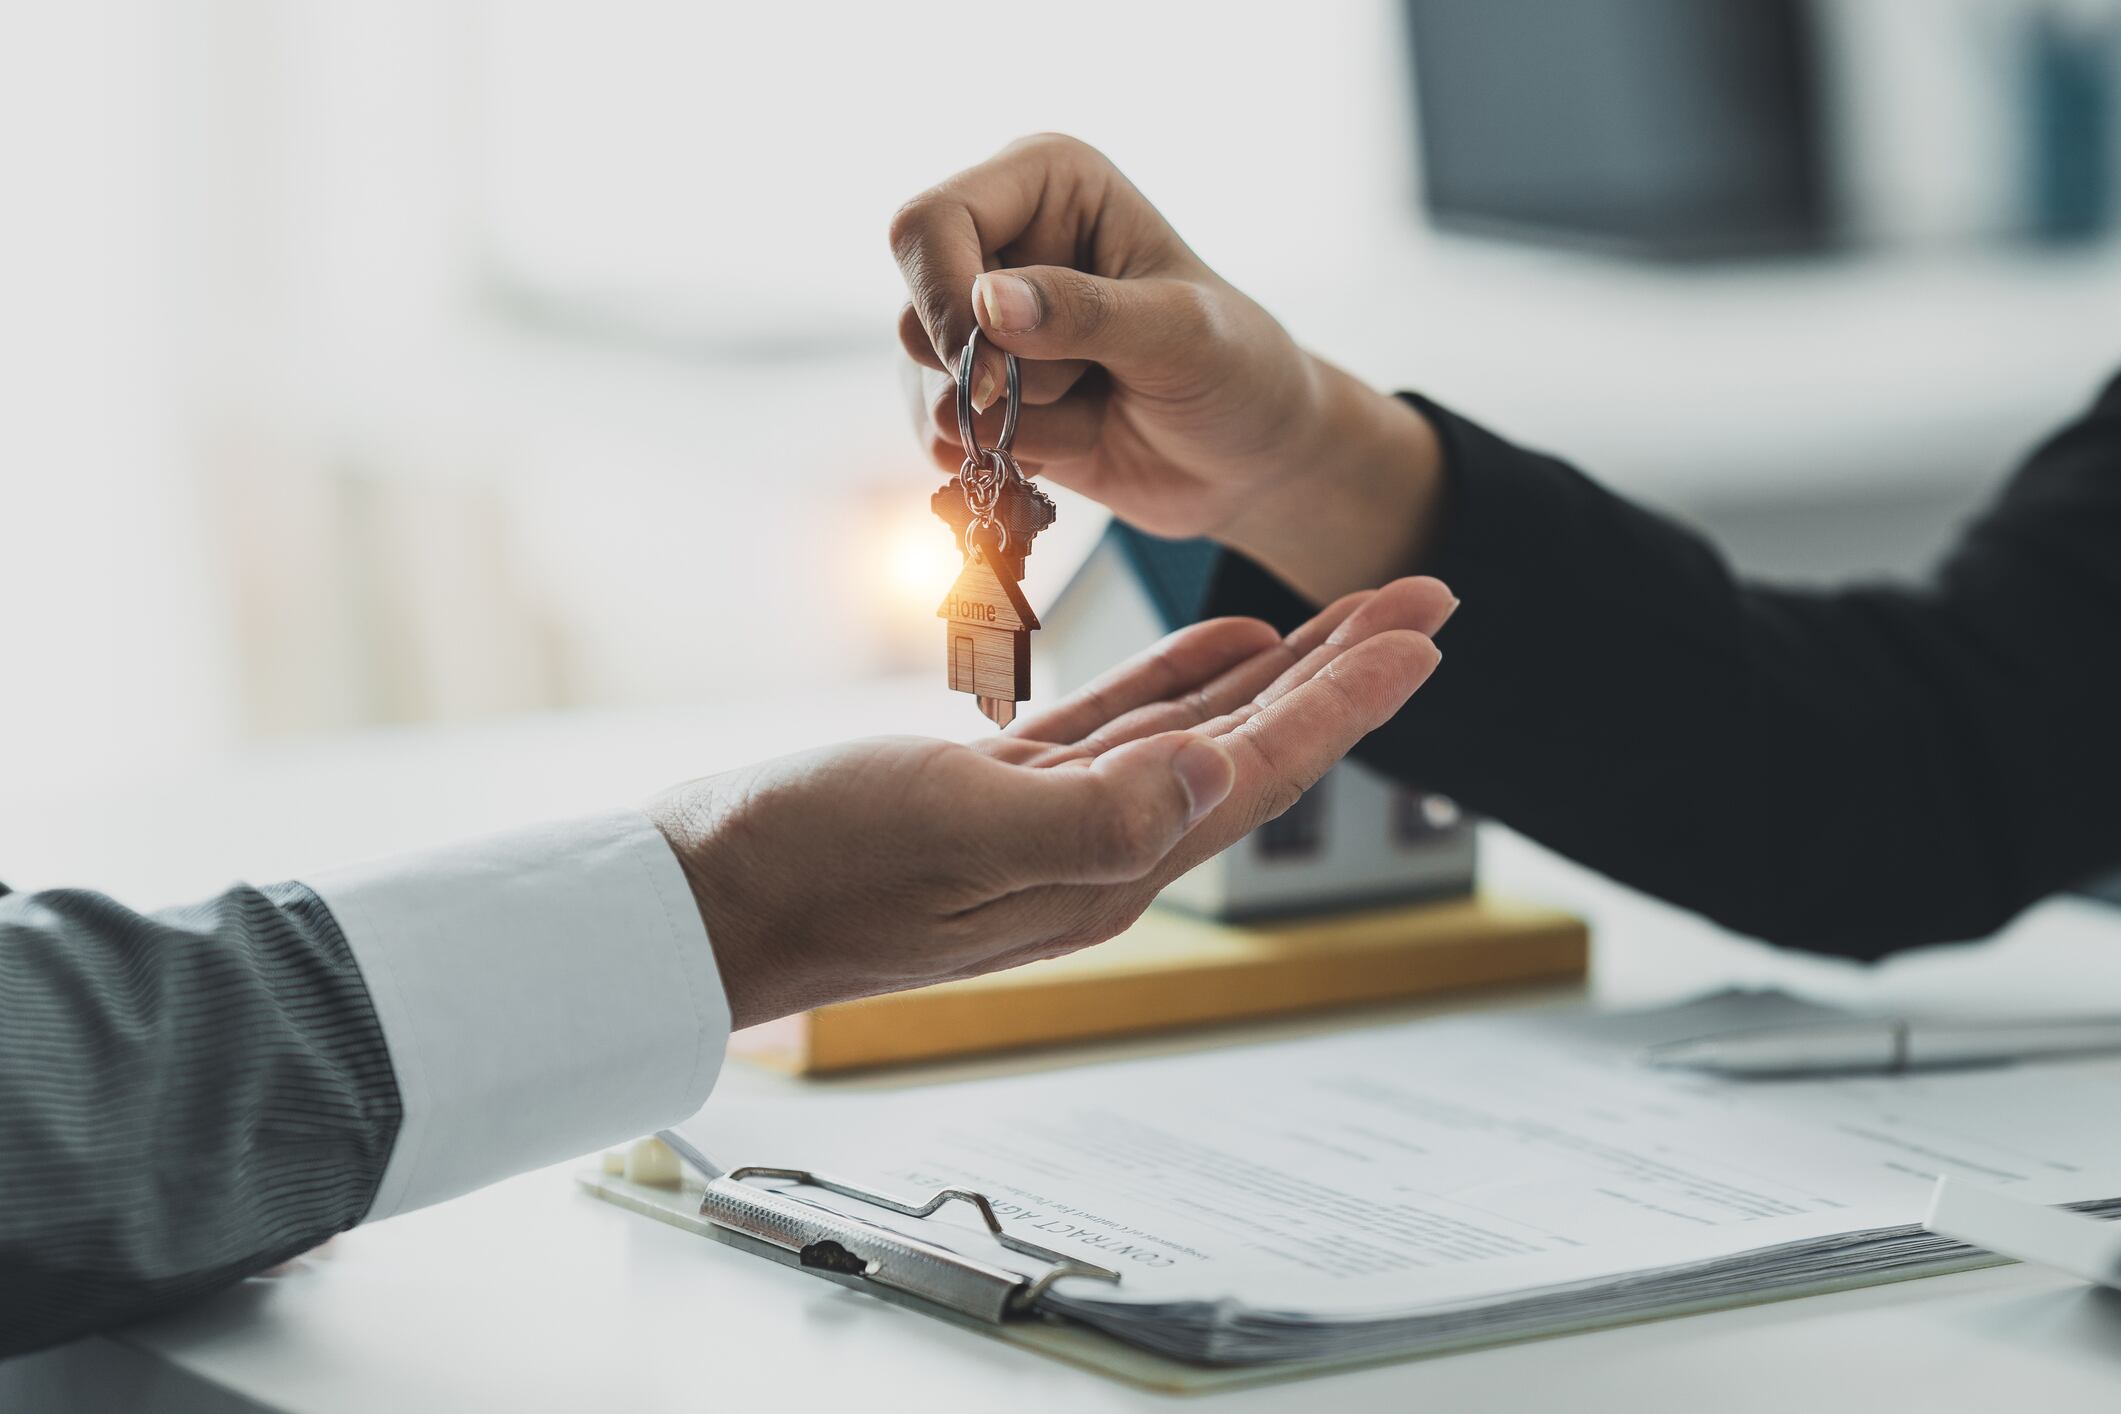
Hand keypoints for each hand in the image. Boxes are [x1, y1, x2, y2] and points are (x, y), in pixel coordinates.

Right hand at [649, 577, 1453, 1027]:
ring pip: (1200, 730)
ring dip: (1282, 670)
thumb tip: (1213, 781)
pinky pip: (1121, 726)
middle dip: (1346, 672)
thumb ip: (1089, 818)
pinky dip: (1180, 679)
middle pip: (1256, 747)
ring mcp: (1052, 820)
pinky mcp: (1001, 791)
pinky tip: (1223, 643)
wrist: (708, 899)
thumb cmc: (812, 870)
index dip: (1348, 700)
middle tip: (1427, 598)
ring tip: (1353, 615)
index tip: (1424, 635)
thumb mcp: (955, 835)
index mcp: (1108, 865)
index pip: (1259, 771)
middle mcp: (1099, 848)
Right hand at [891, 133, 1444, 603]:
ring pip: (926, 385)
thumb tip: (988, 304)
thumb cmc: (1238, 371)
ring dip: (1016, 423)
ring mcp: (984, 324)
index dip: (945, 300)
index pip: (931, 224)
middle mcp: (1002, 242)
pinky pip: (940, 438)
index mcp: (1046, 182)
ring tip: (1095, 406)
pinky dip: (1006, 458)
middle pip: (918, 312)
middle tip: (1087, 382)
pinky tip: (1075, 443)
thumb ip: (1085, 312)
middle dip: (998, 375)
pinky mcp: (979, 395)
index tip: (991, 372)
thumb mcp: (1180, 334)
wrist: (1252, 459)